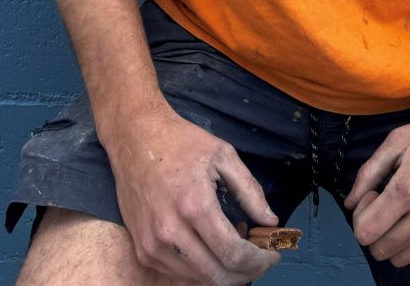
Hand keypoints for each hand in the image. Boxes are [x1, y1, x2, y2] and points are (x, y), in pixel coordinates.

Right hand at [104, 101, 282, 283]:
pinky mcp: (142, 250)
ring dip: (223, 272)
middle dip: (246, 273)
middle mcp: (171, 232)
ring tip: (233, 246)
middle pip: (217, 276)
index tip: (273, 256)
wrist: (136, 139)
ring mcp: (153, 245)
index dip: (259, 261)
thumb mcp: (223, 155)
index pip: (233, 254)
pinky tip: (210, 248)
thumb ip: (250, 191)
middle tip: (258, 258)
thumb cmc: (182, 143)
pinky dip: (201, 270)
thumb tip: (270, 222)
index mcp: (195, 206)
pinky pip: (178, 275)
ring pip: (199, 280)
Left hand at [343, 100, 409, 270]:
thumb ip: (368, 173)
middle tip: (388, 203)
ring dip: (396, 239)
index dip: (361, 216)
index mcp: (408, 190)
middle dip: (376, 229)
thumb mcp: (397, 140)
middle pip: (381, 250)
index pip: (365, 232)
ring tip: (408, 209)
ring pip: (402, 259)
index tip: (374, 196)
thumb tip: (349, 203)